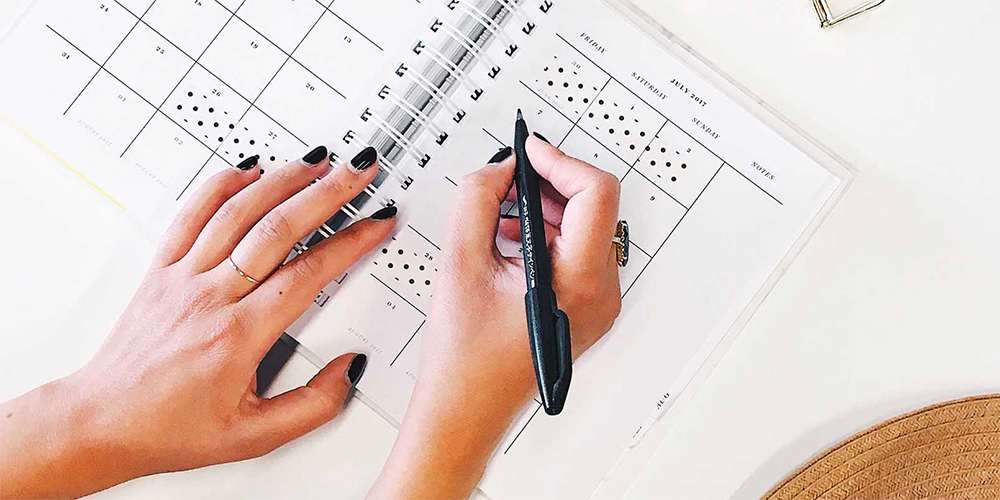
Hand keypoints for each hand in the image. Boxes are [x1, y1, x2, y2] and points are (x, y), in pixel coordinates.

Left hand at [0, 146, 395, 498]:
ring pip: (237, 212)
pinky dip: (221, 184)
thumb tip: (349, 369)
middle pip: (277, 229)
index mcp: (238, 336)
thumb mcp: (254, 437)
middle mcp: (210, 298)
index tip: (376, 222)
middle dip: (327, 192)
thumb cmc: (170, 428)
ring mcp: (182, 277)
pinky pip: (190, 214)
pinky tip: (248, 169)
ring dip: (282, 180)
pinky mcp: (160, 269)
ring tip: (317, 160)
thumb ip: (313, 406)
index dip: (350, 242)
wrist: (103, 422)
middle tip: (358, 171)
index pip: (308, 274)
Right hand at [372, 137, 622, 497]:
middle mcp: (601, 294)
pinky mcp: (585, 307)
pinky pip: (576, 252)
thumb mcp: (459, 263)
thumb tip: (500, 168)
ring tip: (502, 212)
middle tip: (510, 176)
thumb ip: (477, 200)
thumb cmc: (464, 359)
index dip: (560, 161)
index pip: (596, 193)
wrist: (465, 410)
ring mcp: (597, 303)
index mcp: (580, 282)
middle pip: (595, 207)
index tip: (529, 151)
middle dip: (550, 183)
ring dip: (545, 207)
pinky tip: (510, 238)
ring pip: (586, 227)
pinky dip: (546, 233)